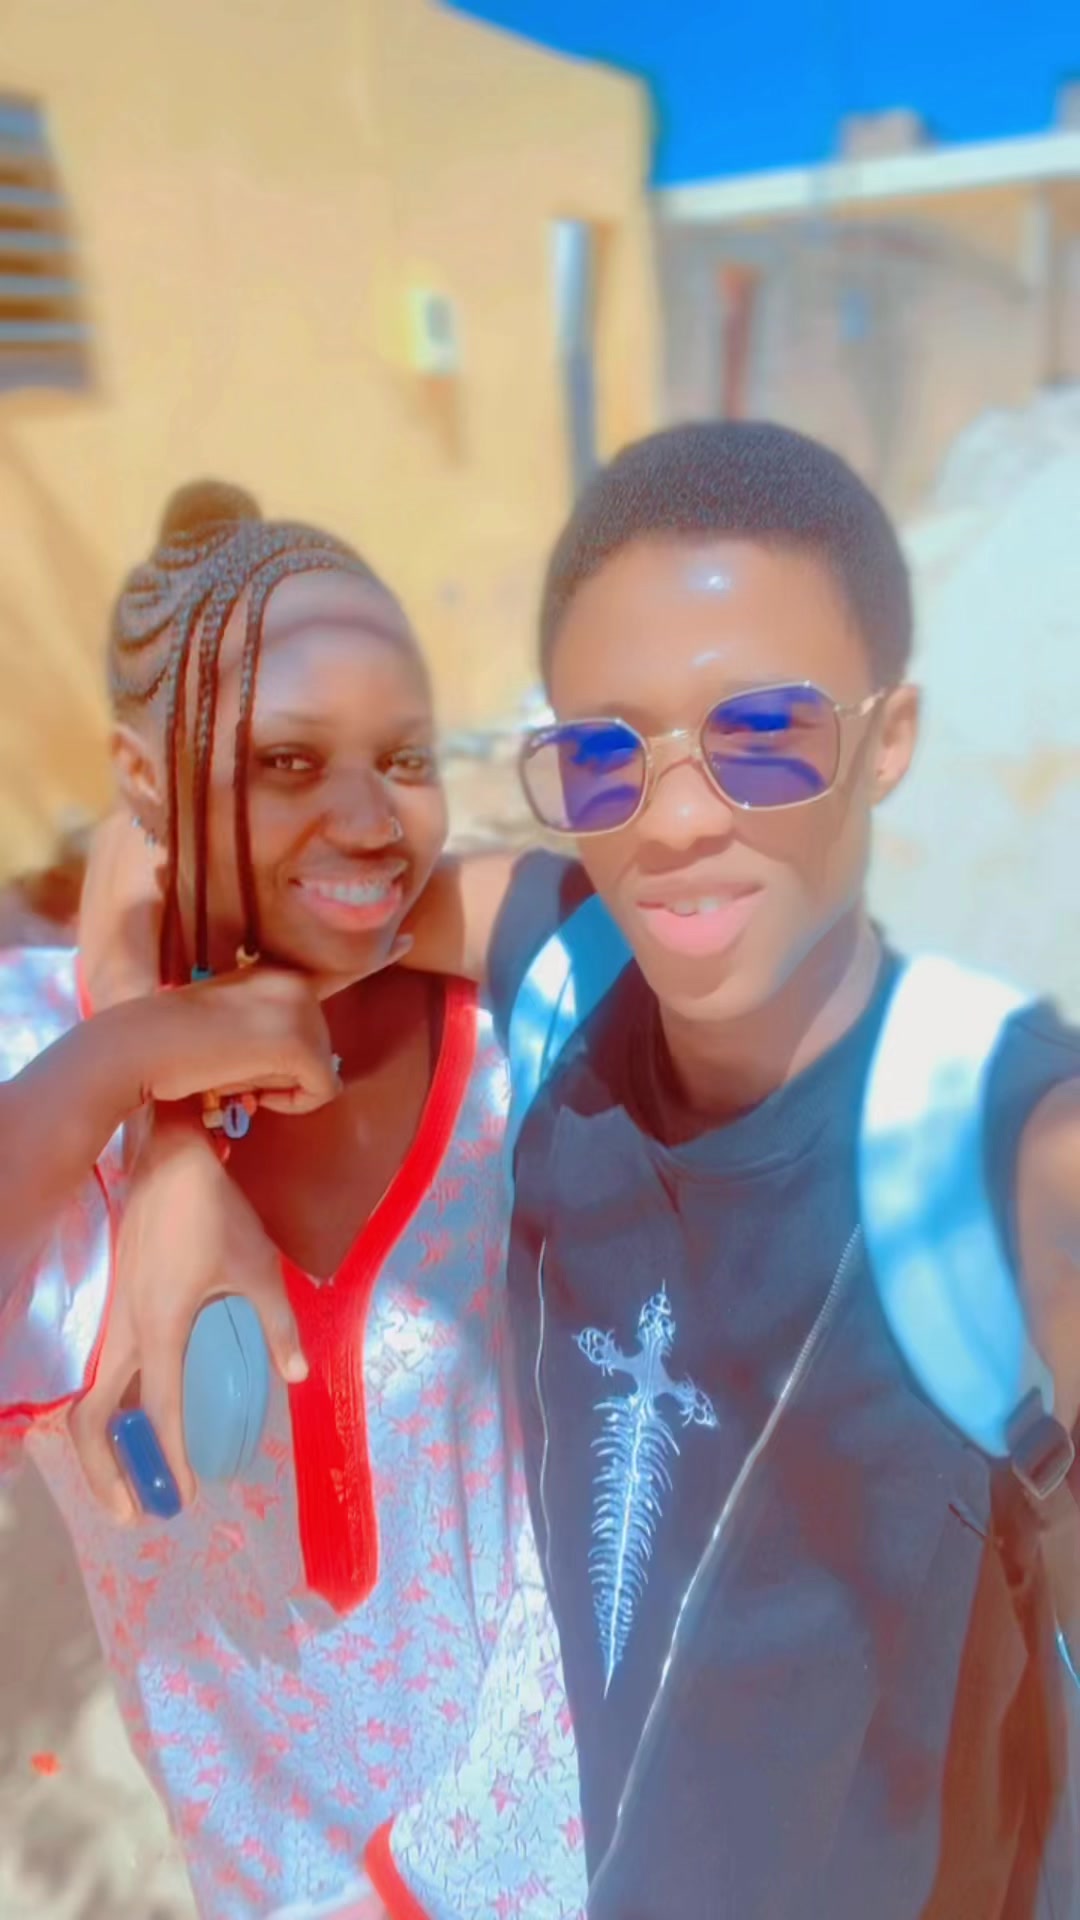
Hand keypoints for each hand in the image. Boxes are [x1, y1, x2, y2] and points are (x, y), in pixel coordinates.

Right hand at [69, 1114, 300, 1516]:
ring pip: (86, 1399)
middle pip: (91, 1419)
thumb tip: (297, 1376)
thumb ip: (279, 1325)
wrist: (169, 1158)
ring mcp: (110, 1319)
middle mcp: (123, 1331)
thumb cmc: (215, 1212)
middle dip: (107, 1474)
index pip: (161, 1410)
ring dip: (100, 1447)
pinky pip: (96, 1373)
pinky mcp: (112, 1306)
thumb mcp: (258, 1268)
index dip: (170, 1458)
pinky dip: (104, 1412)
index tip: (184, 1497)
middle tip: (135, 1515)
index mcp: (159, 1328)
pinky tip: (130, 1424)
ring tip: (128, 1483)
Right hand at [140, 961, 397, 1115]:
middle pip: (321, 1050)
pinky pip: (320, 1092)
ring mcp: (302, 1009)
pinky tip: (253, 1090)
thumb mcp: (231, 1026)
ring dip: (283, 1089)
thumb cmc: (173, 1045)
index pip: (338, 966)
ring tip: (234, 1071)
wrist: (141, 1044)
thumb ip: (270, 1034)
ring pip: (321, 1073)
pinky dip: (290, 1103)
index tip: (410, 937)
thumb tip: (314, 1078)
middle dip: (287, 1074)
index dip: (380, 957)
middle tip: (235, 1067)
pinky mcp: (302, 1042)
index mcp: (278, 974)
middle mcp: (297, 983)